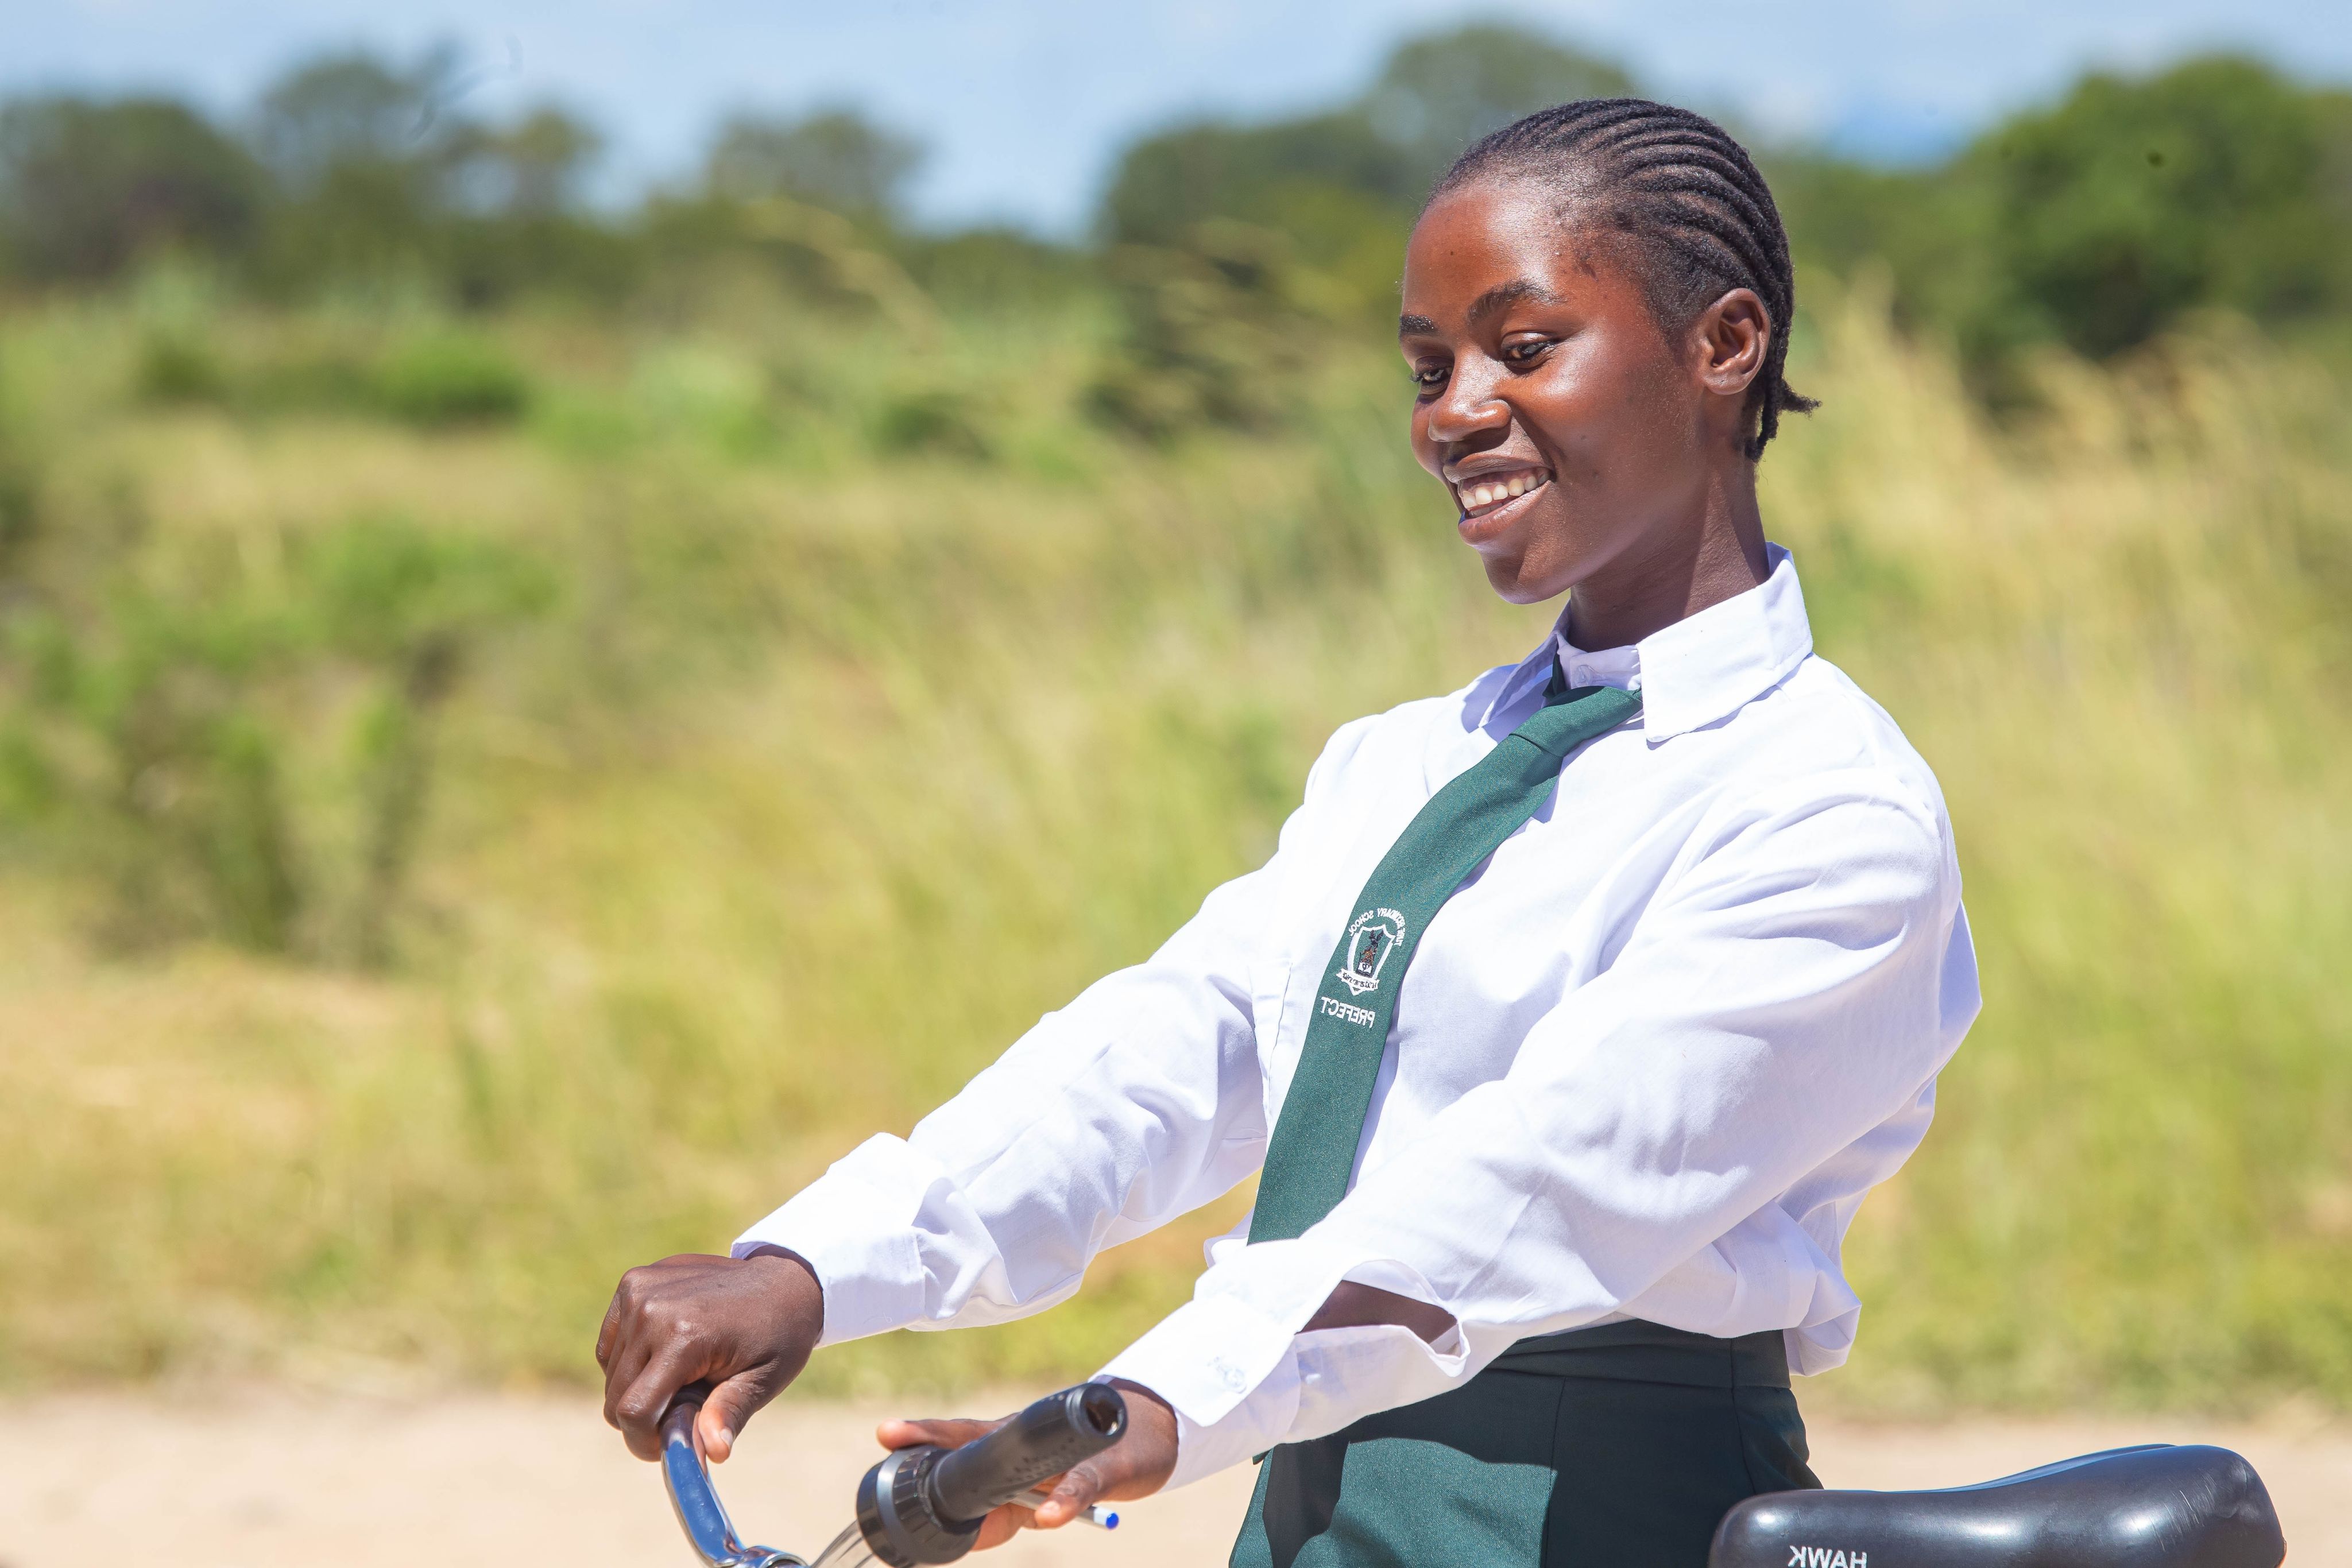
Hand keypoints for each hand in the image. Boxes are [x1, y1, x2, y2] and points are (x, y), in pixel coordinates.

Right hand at [596, 1250, 823, 1462]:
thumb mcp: (763, 1380)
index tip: (669, 1447)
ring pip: (611, 1373)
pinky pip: (611, 1345)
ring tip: (685, 1375)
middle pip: (616, 1396)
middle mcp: (652, 1309)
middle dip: (644, 1418)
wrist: (784, 1280)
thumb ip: (728, 1414)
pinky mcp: (633, 1282)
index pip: (633, 1411)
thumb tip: (712, 1453)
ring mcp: (639, 1290)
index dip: (644, 1442)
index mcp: (685, 1335)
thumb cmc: (778, 1336)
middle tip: (685, 1411)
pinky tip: (667, 1353)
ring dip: (639, 1387)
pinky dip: (630, 1361)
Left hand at [875, 1380, 1178, 1550]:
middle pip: (977, 1436)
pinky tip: (1048, 1516)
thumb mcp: (1040, 1485)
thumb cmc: (1085, 1456)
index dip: (924, 1434)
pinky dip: (1064, 1501)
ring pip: (1026, 1463)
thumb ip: (1007, 1509)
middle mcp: (1032, 1440)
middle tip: (894, 1436)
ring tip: (959, 1495)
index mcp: (1013, 1443)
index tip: (886, 1434)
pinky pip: (1081, 1486)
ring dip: (992, 1479)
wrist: (1148, 1432)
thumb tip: (967, 1538)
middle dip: (934, 1437)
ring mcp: (1067, 1451)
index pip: (961, 1435)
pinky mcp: (1105, 1468)